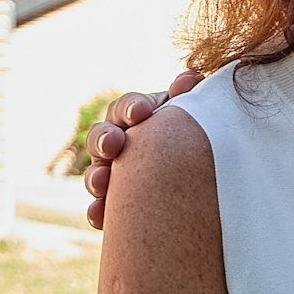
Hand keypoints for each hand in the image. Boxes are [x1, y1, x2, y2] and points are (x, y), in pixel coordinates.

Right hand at [84, 70, 202, 229]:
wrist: (197, 175)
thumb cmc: (192, 134)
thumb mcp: (191, 114)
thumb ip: (188, 97)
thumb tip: (188, 77)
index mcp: (136, 116)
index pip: (126, 107)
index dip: (131, 108)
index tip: (141, 112)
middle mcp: (119, 142)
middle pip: (102, 137)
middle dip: (105, 140)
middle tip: (113, 145)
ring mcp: (113, 173)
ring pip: (96, 173)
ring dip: (96, 177)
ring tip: (102, 183)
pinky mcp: (114, 205)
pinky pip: (99, 209)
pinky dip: (98, 211)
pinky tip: (100, 215)